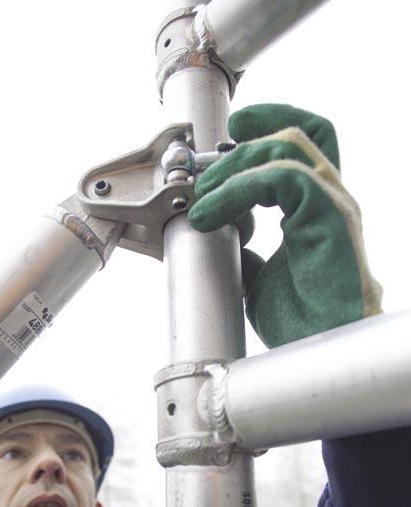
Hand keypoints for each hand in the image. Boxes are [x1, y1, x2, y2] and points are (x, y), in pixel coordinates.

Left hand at [188, 104, 381, 347]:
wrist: (318, 352)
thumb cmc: (301, 323)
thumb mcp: (257, 280)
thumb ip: (245, 252)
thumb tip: (224, 238)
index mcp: (317, 210)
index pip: (303, 145)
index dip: (268, 127)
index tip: (232, 130)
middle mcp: (330, 200)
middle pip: (296, 134)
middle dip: (240, 145)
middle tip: (200, 178)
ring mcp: (334, 206)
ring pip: (287, 148)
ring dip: (233, 167)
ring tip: (202, 197)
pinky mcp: (329, 218)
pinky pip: (282, 178)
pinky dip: (236, 190)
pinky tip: (210, 214)